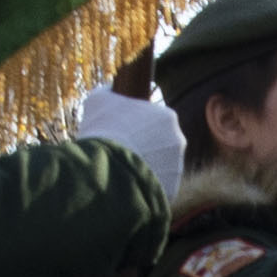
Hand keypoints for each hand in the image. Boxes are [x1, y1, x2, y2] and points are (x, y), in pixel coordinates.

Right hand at [68, 82, 186, 200]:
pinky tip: (128, 184)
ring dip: (146, 165)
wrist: (105, 171)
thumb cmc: (101, 131)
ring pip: (161, 164)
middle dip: (144, 144)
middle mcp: (178, 140)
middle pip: (160, 140)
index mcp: (167, 117)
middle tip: (122, 149)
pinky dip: (145, 184)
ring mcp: (176, 167)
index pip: (157, 116)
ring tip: (122, 169)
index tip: (126, 127)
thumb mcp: (98, 100)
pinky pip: (157, 185)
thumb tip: (112, 87)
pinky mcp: (169, 189)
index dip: (139, 121)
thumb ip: (109, 89)